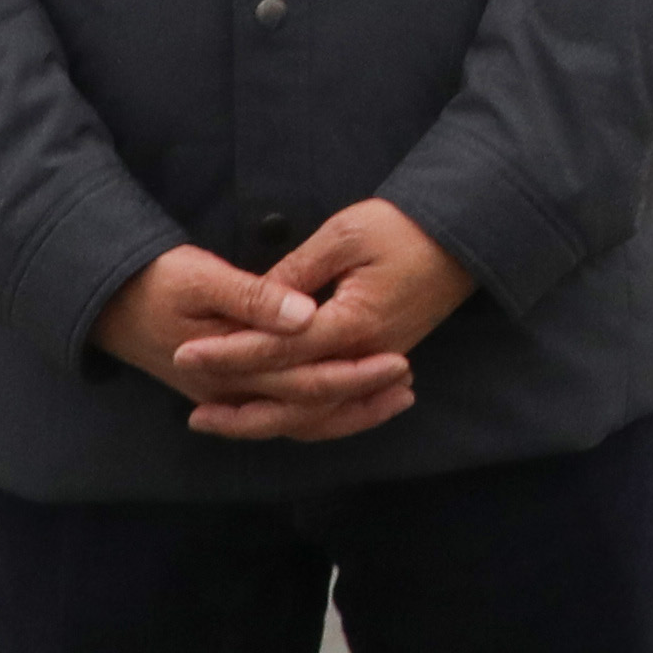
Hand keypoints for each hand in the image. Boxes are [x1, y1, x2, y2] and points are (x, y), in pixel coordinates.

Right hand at [97, 241, 392, 437]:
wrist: (104, 301)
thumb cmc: (154, 279)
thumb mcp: (201, 276)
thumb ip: (254, 298)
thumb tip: (307, 315)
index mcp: (230, 367)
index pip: (305, 381)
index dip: (354, 374)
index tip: (398, 358)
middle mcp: (231, 394)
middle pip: (308, 409)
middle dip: (361, 397)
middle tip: (408, 379)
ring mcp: (227, 398)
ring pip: (297, 421)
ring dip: (346, 413)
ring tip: (394, 397)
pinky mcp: (228, 393)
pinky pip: (280, 415)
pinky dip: (318, 413)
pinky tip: (347, 403)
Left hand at [161, 203, 472, 443]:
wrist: (464, 237)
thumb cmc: (405, 227)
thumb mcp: (345, 234)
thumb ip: (296, 273)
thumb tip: (254, 302)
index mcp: (354, 322)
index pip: (280, 349)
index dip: (231, 353)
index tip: (187, 353)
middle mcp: (366, 356)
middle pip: (296, 401)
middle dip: (242, 409)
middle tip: (194, 417)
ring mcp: (376, 365)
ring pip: (317, 415)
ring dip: (268, 423)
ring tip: (222, 424)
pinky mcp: (380, 363)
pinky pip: (337, 407)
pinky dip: (303, 419)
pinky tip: (273, 417)